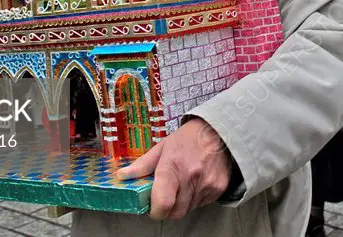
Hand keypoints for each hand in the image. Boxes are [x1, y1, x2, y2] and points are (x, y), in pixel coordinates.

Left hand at [116, 117, 232, 220]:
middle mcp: (191, 177)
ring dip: (182, 203)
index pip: (163, 202)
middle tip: (167, 195)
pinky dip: (196, 198)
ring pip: (189, 209)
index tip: (152, 208)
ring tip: (183, 183)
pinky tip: (196, 182)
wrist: (220, 130)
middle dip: (168, 209)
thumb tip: (122, 176)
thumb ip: (142, 165)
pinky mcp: (218, 188)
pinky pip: (202, 203)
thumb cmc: (188, 138)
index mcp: (172, 166)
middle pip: (175, 212)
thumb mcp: (162, 146)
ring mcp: (207, 184)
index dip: (155, 211)